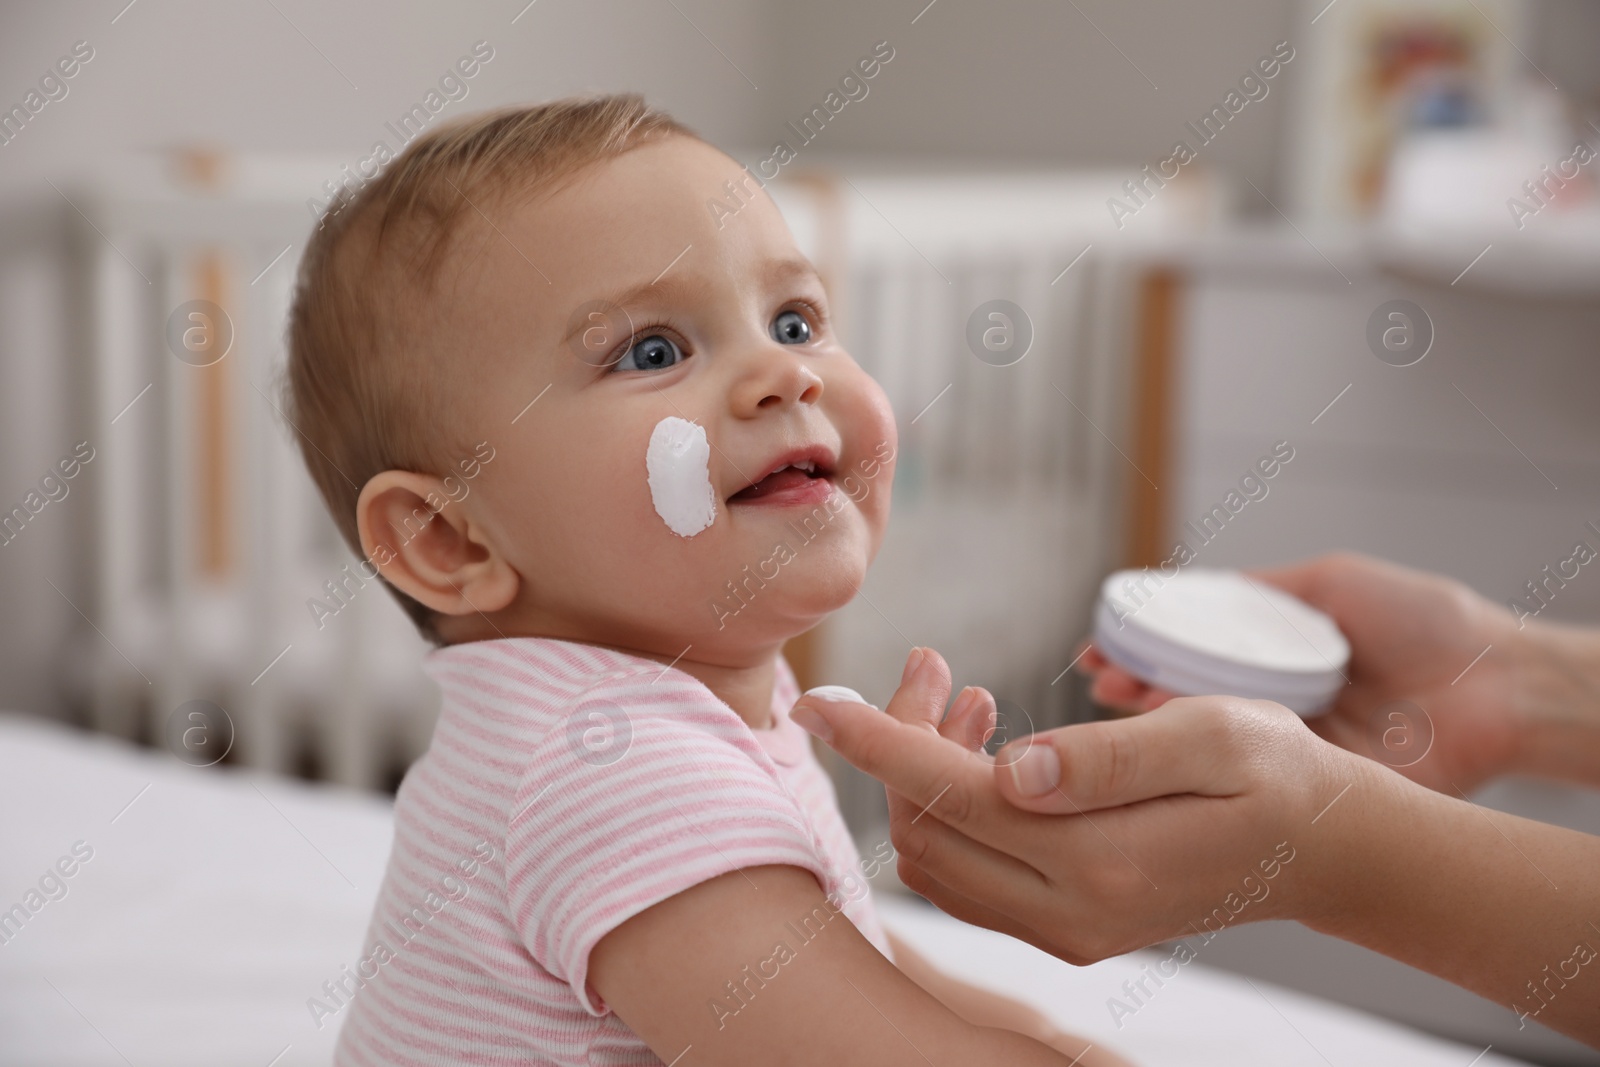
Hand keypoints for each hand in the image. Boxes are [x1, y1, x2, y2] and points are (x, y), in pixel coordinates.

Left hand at [791, 648, 1374, 963]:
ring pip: (937, 856)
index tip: (815, 700)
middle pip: (928, 829)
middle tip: (934, 666)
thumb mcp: (1215, 734)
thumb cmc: (1278, 775)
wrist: (1324, 847)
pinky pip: (969, 874)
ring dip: (924, 775)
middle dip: (903, 742)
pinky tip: (988, 750)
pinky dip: (953, 809)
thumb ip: (1109, 755)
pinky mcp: (1065, 926)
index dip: (875, 743)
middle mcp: (1071, 913)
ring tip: (966, 700)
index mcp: (1103, 860)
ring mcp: (1065, 930)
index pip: (953, 798)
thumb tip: (1010, 766)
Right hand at [1077, 552, 1526, 794]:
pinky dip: (1203, 758)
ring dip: (1157, 723)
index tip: (1101, 646)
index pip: (1189, 649)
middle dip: (1134, 687)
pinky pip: (1244, 770)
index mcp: (1275, 652)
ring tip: (1122, 704)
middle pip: (1185, 694)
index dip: (1141, 647)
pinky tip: (1170, 742)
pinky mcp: (1307, 783)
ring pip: (1204, 734)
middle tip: (1102, 681)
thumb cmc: (1428, 622)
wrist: (1496, 683)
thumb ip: (1264, 587)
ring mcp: (1286, 743)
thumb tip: (1190, 588)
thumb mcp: (1332, 581)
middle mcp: (1272, 698)